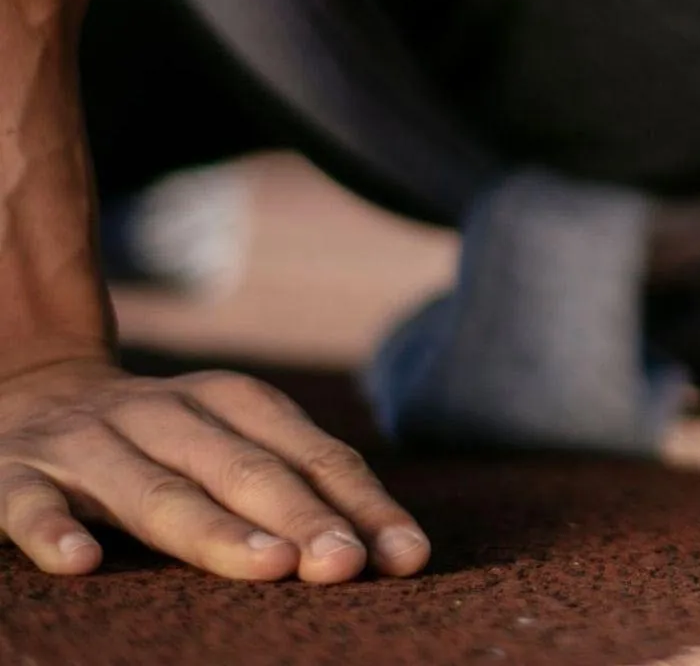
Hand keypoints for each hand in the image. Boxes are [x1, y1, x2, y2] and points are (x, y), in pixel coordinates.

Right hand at [0, 354, 430, 580]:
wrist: (29, 388)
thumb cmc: (161, 439)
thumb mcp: (228, 442)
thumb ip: (294, 485)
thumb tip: (386, 551)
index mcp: (232, 401)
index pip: (311, 455)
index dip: (360, 504)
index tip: (405, 557)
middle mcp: (167, 412)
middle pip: (244, 470)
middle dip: (300, 517)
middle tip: (344, 564)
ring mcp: (90, 442)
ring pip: (153, 490)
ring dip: (211, 528)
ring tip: (266, 566)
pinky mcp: (16, 474)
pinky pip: (31, 504)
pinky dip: (54, 530)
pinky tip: (80, 564)